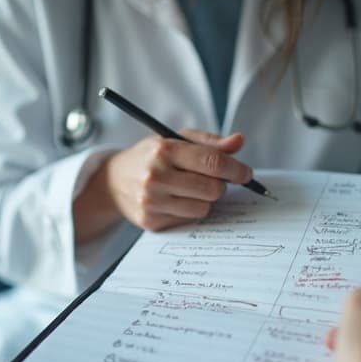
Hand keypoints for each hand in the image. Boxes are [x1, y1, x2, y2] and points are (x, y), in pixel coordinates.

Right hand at [104, 130, 251, 230]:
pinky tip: (177, 200)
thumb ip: (210, 142)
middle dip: (220, 184)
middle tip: (213, 179)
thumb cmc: (151, 156)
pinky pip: (189, 220)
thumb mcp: (176, 139)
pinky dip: (190, 210)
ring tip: (191, 188)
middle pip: (212, 189)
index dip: (236, 169)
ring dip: (205, 199)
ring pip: (203, 208)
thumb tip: (239, 141)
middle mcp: (155, 176)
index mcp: (164, 150)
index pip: (212, 162)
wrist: (114, 181)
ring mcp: (152, 202)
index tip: (246, 173)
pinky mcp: (151, 222)